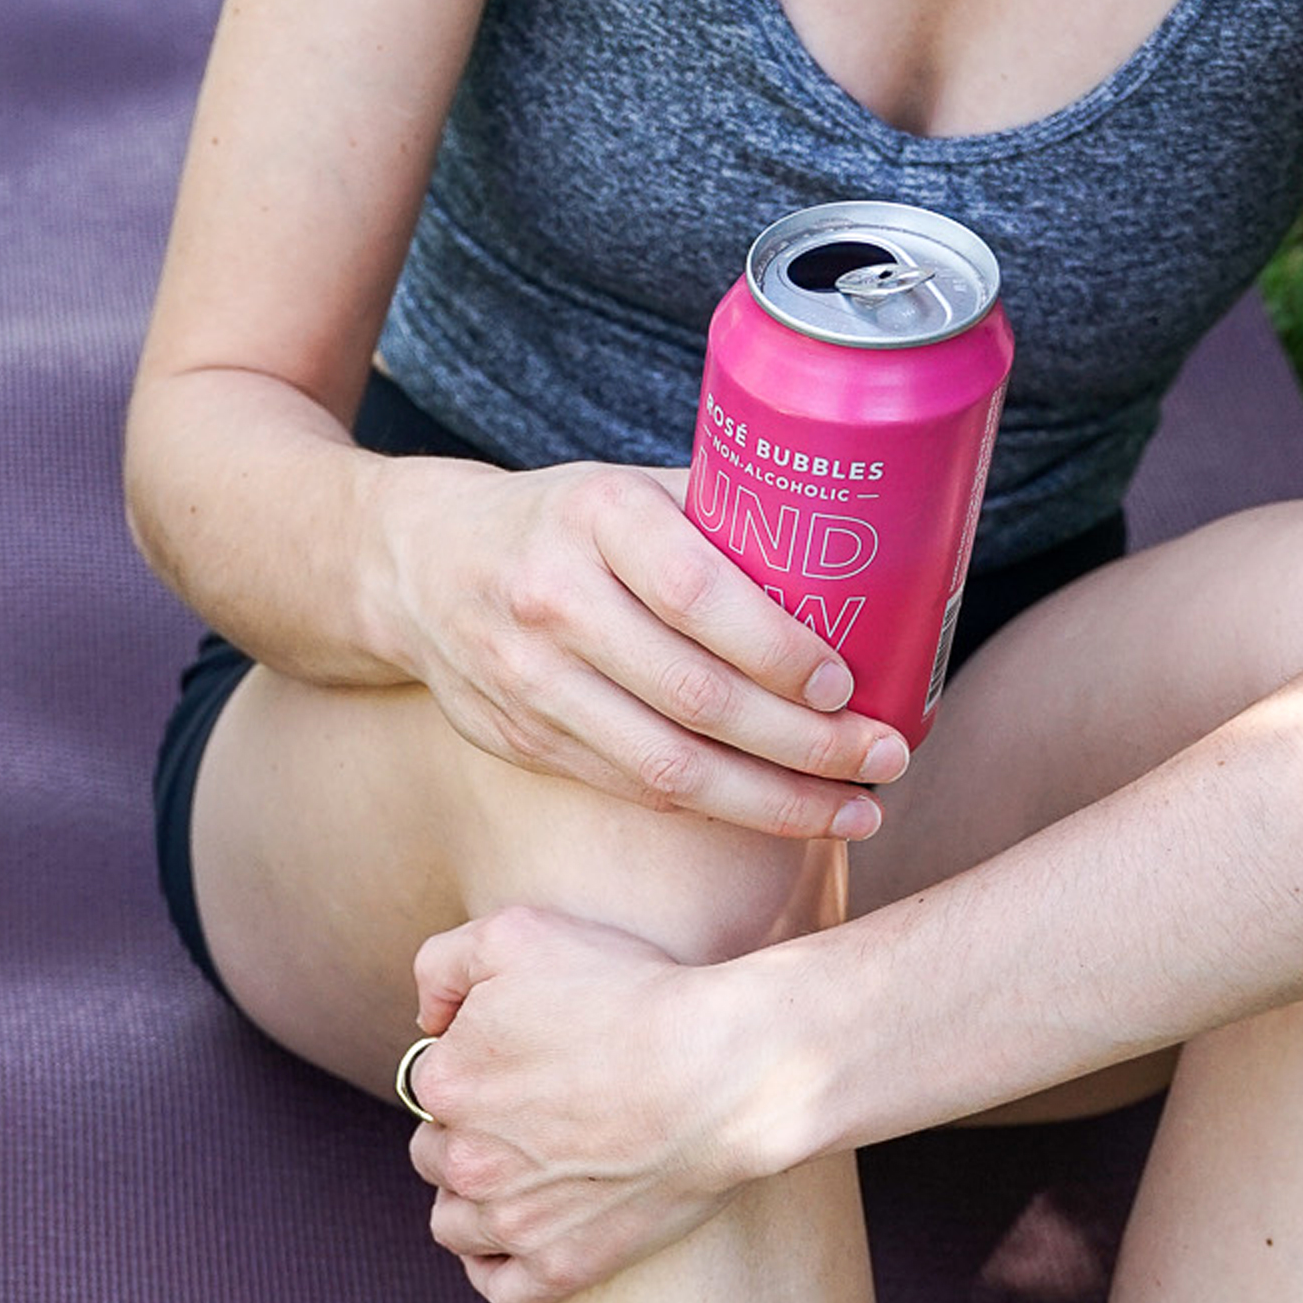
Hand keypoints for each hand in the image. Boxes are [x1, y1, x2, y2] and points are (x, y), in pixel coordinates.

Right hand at [375, 456, 907, 839]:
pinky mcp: (521, 743)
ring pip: (665, 766)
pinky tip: (778, 813)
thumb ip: (718, 522)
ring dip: (772, 799)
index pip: (696, 592)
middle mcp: (552, 602)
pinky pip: (632, 789)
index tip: (847, 682)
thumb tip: (857, 566)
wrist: (416, 568)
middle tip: (886, 758)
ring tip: (853, 811)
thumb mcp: (625, 489)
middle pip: (693, 695)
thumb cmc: (558, 522)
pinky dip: (716, 809)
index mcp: (594, 517)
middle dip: (805, 742)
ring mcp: (529, 682)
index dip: (777, 648)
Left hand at [402, 905, 788, 1302]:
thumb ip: (443, 963)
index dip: (472, 1069)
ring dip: (473, 1203)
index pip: (428, 1085)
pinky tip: (518, 1241)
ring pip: (454, 1223)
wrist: (725, 1069)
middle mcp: (463, 1160)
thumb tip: (426, 1018)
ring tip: (521, 1179)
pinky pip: (498, 1286)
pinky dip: (496, 1267)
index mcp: (443, 1082)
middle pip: (435, 1156)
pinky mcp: (560, 1267)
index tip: (524, 1061)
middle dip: (468, 1136)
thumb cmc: (630, 991)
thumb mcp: (516, 932)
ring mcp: (510, 1222)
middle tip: (532, 1117)